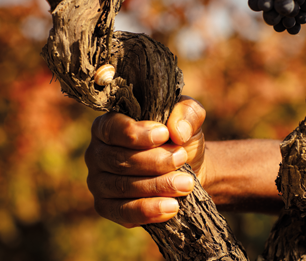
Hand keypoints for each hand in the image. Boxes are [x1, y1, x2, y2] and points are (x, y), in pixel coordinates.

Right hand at [85, 96, 205, 227]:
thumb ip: (186, 113)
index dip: (135, 133)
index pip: (112, 128)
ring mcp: (98, 182)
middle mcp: (97, 153)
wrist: (187, 168)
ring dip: (157, 186)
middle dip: (154, 162)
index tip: (164, 134)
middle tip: (181, 158)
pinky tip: (172, 206)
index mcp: (108, 125)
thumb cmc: (180, 138)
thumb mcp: (189, 117)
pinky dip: (148, 210)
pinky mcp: (106, 206)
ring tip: (186, 184)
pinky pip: (122, 212)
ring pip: (122, 186)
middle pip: (118, 160)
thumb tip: (177, 131)